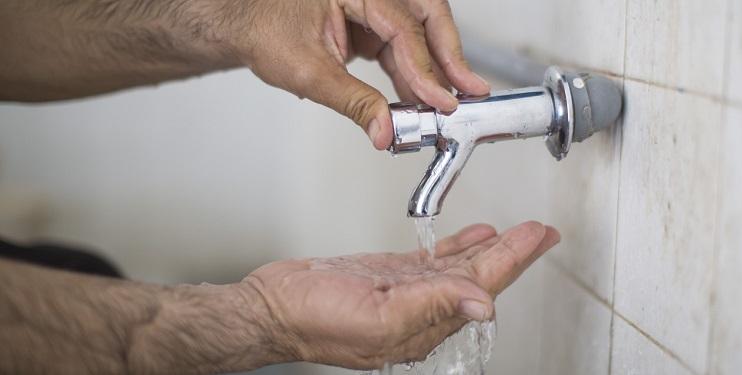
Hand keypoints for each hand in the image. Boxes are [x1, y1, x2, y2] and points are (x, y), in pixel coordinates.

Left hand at [227, 0, 490, 149]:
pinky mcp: (372, 25)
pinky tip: (422, 100)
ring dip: (436, 70)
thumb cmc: (266, 31)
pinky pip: (404, 48)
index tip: (441, 101)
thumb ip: (353, 102)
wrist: (246, 26)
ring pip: (420, 33)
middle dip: (450, 55)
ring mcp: (373, 7)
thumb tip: (384, 130)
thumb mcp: (307, 72)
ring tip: (450, 104)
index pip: (402, 28)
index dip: (426, 68)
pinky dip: (414, 75)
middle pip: (427, 16)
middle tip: (472, 90)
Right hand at [241, 221, 559, 369]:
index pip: (482, 285)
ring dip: (491, 247)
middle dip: (513, 252)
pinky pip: (434, 261)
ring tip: (518, 232)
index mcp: (424, 323)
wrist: (271, 308)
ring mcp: (405, 292)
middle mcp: (421, 310)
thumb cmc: (312, 321)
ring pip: (460, 267)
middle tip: (540, 232)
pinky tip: (473, 236)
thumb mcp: (377, 315)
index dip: (514, 259)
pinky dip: (458, 246)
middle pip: (479, 275)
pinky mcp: (387, 277)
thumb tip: (483, 304)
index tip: (539, 236)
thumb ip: (432, 305)